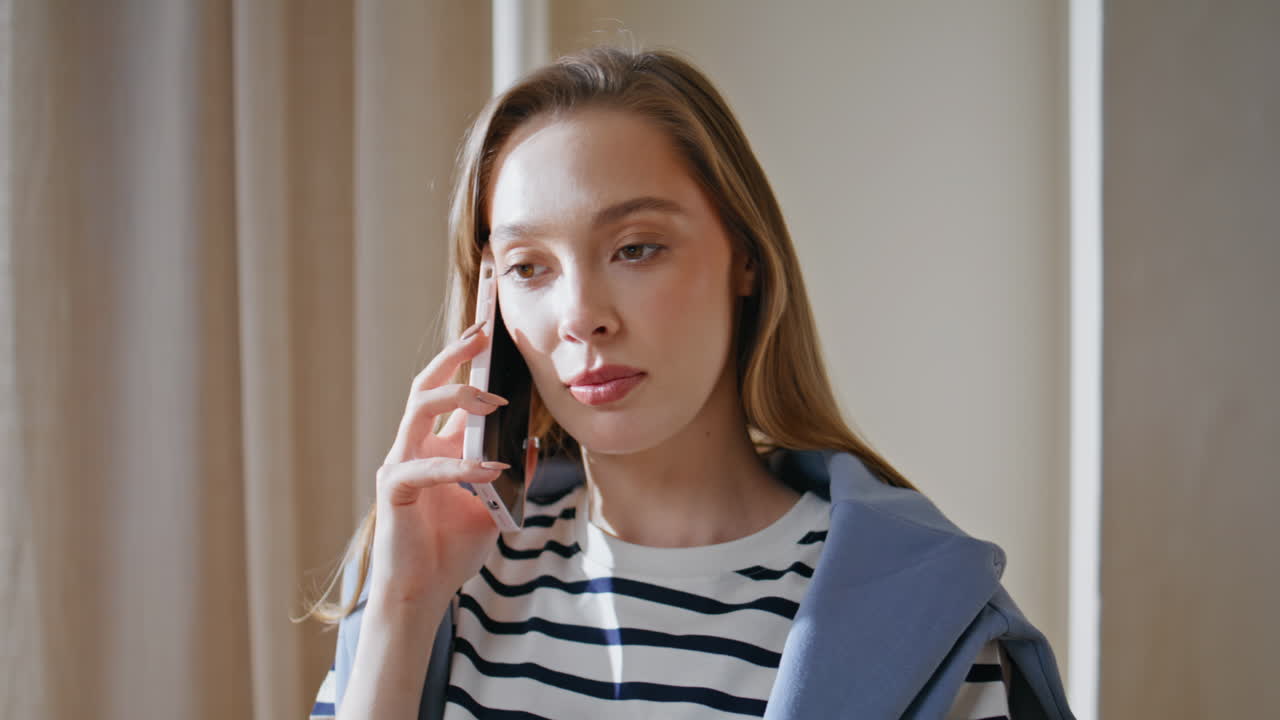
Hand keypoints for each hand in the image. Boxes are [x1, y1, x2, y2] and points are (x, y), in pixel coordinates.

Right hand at [368, 320, 508, 609]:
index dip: (466, 359)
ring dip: (456, 397)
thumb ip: (510, 473)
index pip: (451, 392)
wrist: (423, 594)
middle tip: (483, 332)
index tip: (489, 326)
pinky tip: (489, 468)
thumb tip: (530, 443)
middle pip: (427, 385)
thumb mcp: (495, 506)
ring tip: (491, 399)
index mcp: (437, 445)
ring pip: (418, 409)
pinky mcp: (393, 490)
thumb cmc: (452, 550)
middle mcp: (415, 446)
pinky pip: (426, 467)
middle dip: (454, 354)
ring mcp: (400, 464)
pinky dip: (460, 465)